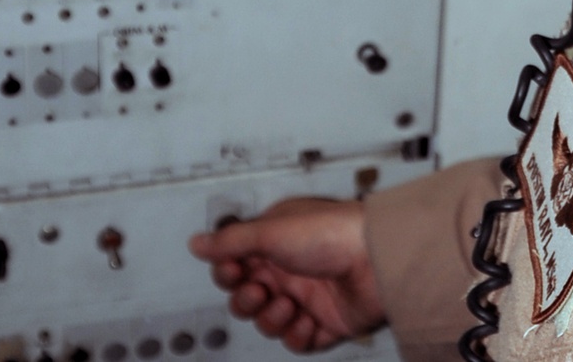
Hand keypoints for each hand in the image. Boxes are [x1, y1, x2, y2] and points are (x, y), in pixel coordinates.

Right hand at [189, 196, 385, 352]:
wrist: (375, 260)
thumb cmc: (330, 233)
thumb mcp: (271, 231)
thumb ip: (230, 241)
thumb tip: (197, 242)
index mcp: (276, 242)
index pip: (237, 264)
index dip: (229, 273)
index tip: (233, 271)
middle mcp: (289, 269)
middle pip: (248, 297)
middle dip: (248, 300)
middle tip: (262, 291)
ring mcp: (307, 297)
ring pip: (270, 322)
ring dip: (273, 318)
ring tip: (291, 305)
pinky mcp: (325, 323)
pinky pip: (298, 341)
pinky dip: (299, 336)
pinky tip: (308, 320)